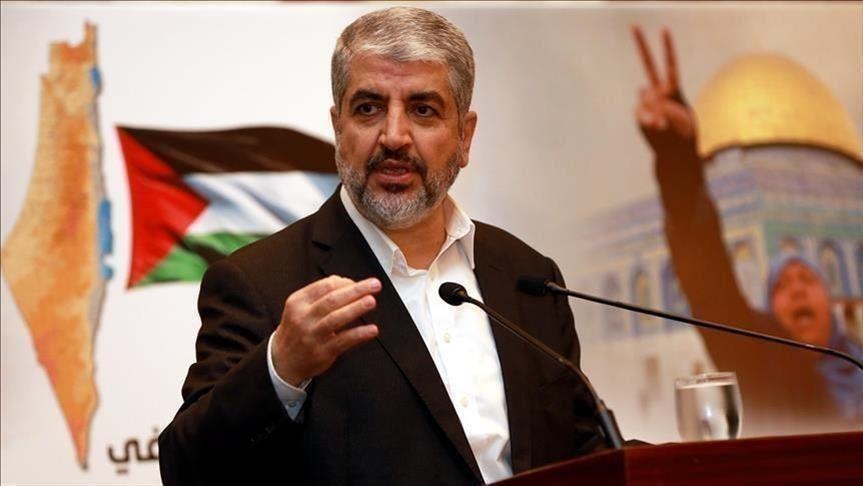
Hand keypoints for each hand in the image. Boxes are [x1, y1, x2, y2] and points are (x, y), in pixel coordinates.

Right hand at [272, 275, 380, 385]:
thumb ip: (318, 294)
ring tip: (371, 301)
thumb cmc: (296, 330)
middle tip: (374, 285)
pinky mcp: (322, 352)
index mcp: (298, 302)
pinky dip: (359, 334)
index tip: (358, 283)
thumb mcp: (298, 308)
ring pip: (336, 318)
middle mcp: (304, 317)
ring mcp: (313, 335)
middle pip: (332, 300)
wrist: (282, 361)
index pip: (324, 286)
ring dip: (356, 308)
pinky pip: (343, 341)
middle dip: (356, 290)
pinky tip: (372, 329)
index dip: (345, 282)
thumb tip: (344, 281)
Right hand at [632, 25, 696, 153]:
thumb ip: (663, 107)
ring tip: (662, 124)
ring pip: (643, 96)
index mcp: (674, 90)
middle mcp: (659, 92)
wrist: (675, 154)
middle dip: (641, 45)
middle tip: (633, 25)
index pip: (670, 65)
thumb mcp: (683, 120)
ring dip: (652, 108)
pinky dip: (646, 118)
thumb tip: (643, 101)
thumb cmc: (685, 136)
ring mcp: (647, 103)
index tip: (663, 29)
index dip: (667, 48)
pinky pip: (638, 111)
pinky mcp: (639, 115)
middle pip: (648, 65)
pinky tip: (654, 126)